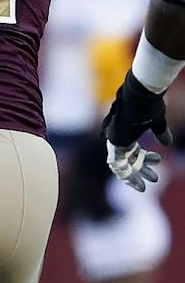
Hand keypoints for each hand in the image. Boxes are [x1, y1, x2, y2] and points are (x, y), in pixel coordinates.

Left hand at [103, 73, 171, 191]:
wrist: (140, 99)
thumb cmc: (148, 107)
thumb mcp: (156, 123)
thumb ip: (160, 133)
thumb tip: (167, 144)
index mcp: (128, 134)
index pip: (133, 153)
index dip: (145, 160)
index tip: (159, 163)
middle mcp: (119, 139)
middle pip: (129, 161)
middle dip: (142, 172)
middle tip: (155, 179)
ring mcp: (115, 142)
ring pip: (123, 166)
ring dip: (135, 176)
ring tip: (150, 183)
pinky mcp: (114, 145)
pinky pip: (117, 164)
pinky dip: (125, 173)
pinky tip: (134, 179)